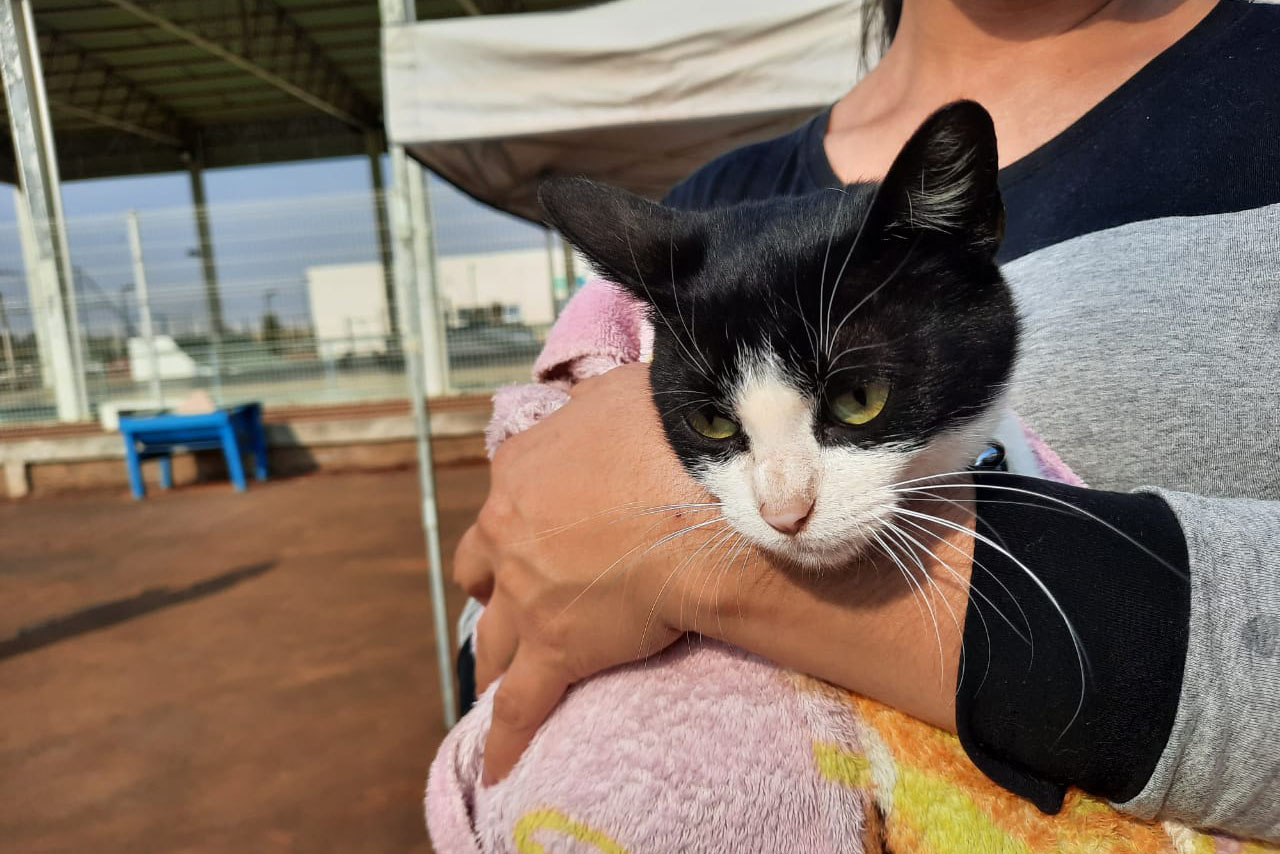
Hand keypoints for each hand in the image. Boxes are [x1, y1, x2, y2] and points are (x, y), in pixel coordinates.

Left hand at [454, 364, 723, 783]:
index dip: (522, 517)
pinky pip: (520, 704)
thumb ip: (592, 404)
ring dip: (493, 651)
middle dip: (491, 582)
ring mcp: (525, 594)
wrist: (697, 498)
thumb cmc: (669, 435)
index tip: (540, 529)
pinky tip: (498, 765)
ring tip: (495, 672)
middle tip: (511, 595)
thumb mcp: (619, 394)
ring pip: (491, 633)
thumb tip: (598, 404)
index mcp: (521, 472)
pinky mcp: (553, 649)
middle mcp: (508, 532)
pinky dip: (507, 736)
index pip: (507, 499)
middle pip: (480, 566)